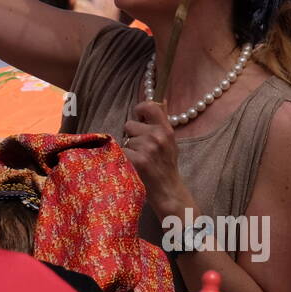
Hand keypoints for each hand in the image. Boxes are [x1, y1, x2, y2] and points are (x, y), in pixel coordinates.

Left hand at [121, 100, 188, 218]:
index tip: (139, 118)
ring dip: (128, 149)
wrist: (168, 191)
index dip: (140, 109)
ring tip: (140, 159)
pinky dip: (124, 159)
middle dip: (132, 136)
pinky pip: (121, 151)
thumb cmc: (166, 166)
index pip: (150, 106)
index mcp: (166, 130)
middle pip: (130, 125)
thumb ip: (163, 121)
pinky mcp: (136, 160)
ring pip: (124, 140)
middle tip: (142, 150)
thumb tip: (162, 100)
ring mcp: (147, 148)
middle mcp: (157, 136)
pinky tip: (134, 166)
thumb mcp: (170, 142)